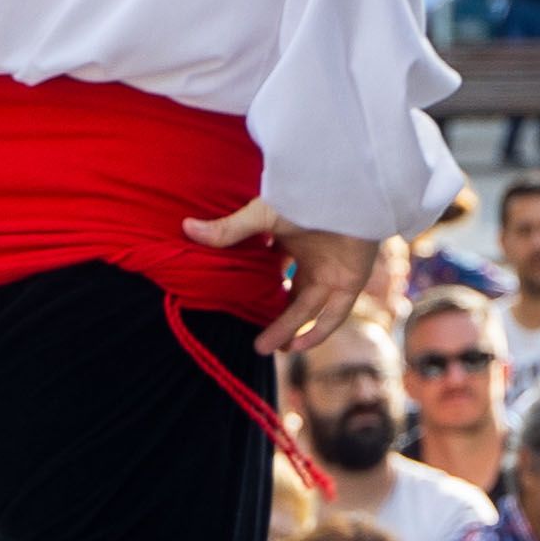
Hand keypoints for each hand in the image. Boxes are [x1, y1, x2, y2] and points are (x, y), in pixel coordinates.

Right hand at [182, 205, 382, 360]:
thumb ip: (229, 229)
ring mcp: (333, 272)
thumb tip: (187, 227)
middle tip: (253, 340)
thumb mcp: (262, 215)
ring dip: (288, 330)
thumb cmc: (305, 196)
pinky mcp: (352, 281)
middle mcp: (313, 260)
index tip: (235, 304)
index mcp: (292, 241)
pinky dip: (318, 332)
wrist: (347, 191)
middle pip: (291, 297)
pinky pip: (335, 314)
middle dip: (273, 319)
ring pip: (308, 309)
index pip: (273, 270)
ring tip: (264, 349)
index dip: (256, 288)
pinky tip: (296, 347)